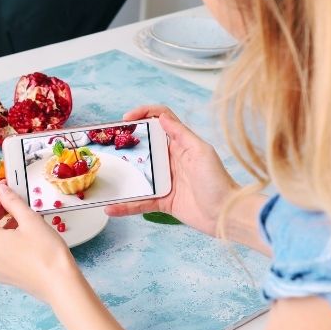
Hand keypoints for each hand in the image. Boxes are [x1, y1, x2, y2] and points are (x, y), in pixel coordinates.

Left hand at [0, 181, 77, 302]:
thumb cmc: (46, 252)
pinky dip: (5, 240)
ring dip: (2, 225)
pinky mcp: (0, 275)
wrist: (59, 284)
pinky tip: (20, 234)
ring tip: (20, 215)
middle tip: (13, 197)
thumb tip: (2, 190)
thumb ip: (12, 202)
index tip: (4, 185)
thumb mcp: (30, 220)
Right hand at [105, 105, 238, 237]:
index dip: (143, 114)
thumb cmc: (218, 182)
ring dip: (122, 176)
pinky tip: (111, 207)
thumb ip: (181, 134)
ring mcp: (165, 181)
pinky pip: (140, 202)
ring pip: (138, 175)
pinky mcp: (163, 201)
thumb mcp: (201, 152)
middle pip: (144, 146)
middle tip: (107, 144)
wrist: (227, 215)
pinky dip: (125, 206)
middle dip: (125, 143)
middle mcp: (171, 160)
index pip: (160, 120)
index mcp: (181, 144)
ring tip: (104, 176)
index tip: (126, 119)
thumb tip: (161, 117)